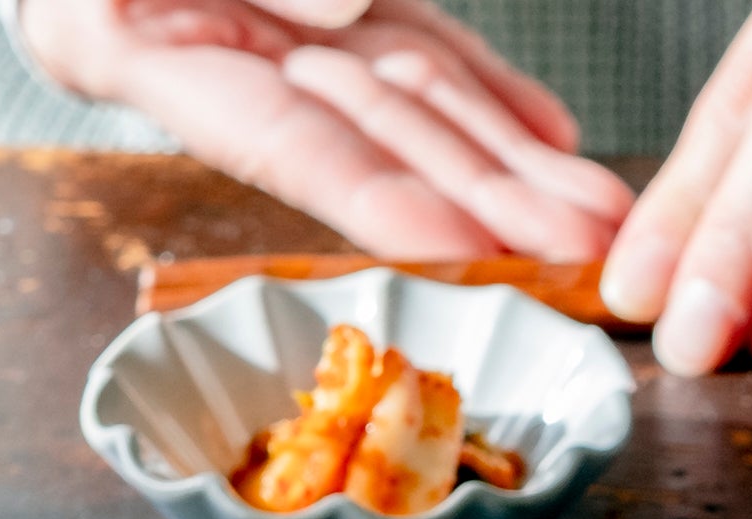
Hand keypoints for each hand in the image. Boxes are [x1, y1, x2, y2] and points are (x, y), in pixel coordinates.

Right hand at [18, 0, 634, 260]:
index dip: (384, 206)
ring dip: (513, 166)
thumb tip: (344, 11)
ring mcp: (295, 33)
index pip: (292, 149)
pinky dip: (488, 94)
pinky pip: (419, 48)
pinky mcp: (342, 5)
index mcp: (149, 52)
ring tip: (602, 217)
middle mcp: (237, 56)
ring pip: (419, 106)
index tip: (464, 251)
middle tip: (582, 261)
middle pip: (383, 148)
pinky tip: (554, 137)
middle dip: (489, 209)